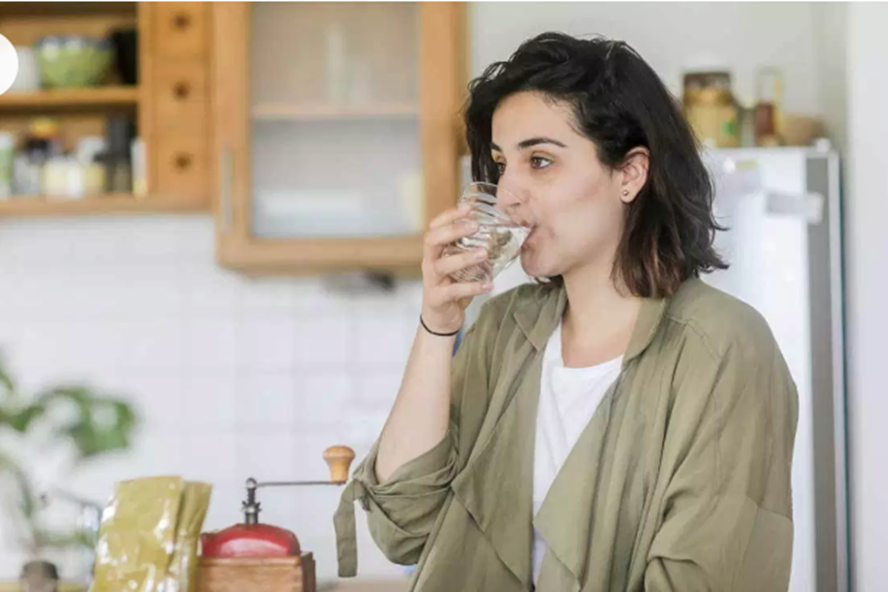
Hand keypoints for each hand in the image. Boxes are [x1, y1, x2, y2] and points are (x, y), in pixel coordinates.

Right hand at [420, 204, 492, 333]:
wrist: (440, 319)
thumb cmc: (452, 287)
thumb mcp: (460, 267)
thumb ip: (473, 252)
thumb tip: (502, 238)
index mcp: (435, 251)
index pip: (435, 227)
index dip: (449, 215)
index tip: (468, 207)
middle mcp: (430, 262)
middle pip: (432, 240)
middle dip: (453, 230)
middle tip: (475, 226)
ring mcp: (432, 280)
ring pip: (443, 265)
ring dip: (464, 258)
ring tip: (484, 254)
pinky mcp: (438, 298)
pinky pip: (454, 291)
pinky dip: (472, 287)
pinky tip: (488, 285)